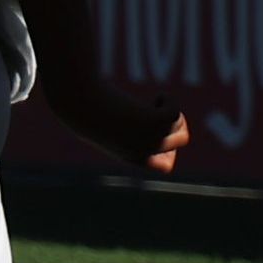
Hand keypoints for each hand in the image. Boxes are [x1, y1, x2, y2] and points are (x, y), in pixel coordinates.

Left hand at [41, 69, 190, 174]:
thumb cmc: (91, 114)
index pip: (164, 166)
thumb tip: (160, 127)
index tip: (153, 129)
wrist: (82, 104)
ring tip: (155, 102)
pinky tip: (157, 96)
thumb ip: (131, 130)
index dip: (166, 147)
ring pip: (180, 129)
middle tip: (156, 112)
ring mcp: (151, 139)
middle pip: (181, 140)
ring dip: (171, 113)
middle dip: (174, 124)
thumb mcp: (112, 125)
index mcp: (133, 158)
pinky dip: (169, 100)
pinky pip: (175, 113)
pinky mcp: (155, 122)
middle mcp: (144, 152)